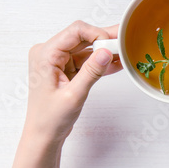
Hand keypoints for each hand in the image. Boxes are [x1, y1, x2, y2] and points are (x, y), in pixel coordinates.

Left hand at [24, 21, 121, 142]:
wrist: (44, 135)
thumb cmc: (50, 119)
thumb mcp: (74, 95)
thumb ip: (91, 72)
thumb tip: (106, 52)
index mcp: (45, 54)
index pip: (75, 31)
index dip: (97, 34)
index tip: (113, 44)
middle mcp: (49, 53)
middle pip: (82, 37)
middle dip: (104, 40)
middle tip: (125, 41)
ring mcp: (58, 61)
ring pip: (86, 48)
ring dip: (104, 51)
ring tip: (124, 53)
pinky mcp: (65, 69)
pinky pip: (86, 60)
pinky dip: (100, 62)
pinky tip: (116, 63)